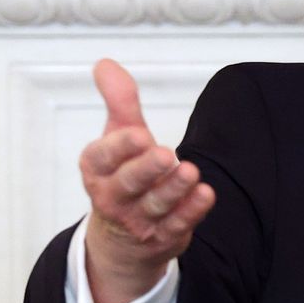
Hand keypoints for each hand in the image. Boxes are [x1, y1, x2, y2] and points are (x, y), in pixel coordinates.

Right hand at [79, 58, 214, 302]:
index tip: (139, 134)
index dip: (120, 147)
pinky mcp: (163, 236)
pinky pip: (178, 224)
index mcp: (97, 170)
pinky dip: (192, 211)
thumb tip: (106, 64)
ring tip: (190, 172)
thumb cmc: (123, 174)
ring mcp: (138, 220)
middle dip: (145, 170)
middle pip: (128, 184)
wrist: (123, 239)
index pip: (102, 158)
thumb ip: (119, 101)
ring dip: (173, 189)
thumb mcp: (118, 136)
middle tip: (165, 154)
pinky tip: (206, 194)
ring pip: (156, 205)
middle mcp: (112, 197)